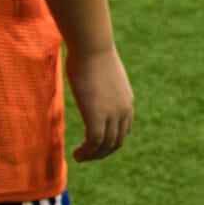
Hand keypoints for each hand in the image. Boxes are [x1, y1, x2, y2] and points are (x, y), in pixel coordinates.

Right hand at [67, 44, 133, 160]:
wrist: (92, 47)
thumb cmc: (91, 51)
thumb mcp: (101, 71)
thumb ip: (99, 82)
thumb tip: (88, 76)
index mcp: (127, 100)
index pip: (124, 129)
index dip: (112, 140)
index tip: (97, 144)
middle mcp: (124, 110)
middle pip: (117, 141)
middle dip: (103, 152)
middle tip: (87, 156)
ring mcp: (113, 114)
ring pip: (106, 145)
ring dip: (93, 155)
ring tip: (80, 158)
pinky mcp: (98, 117)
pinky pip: (93, 142)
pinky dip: (86, 152)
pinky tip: (77, 155)